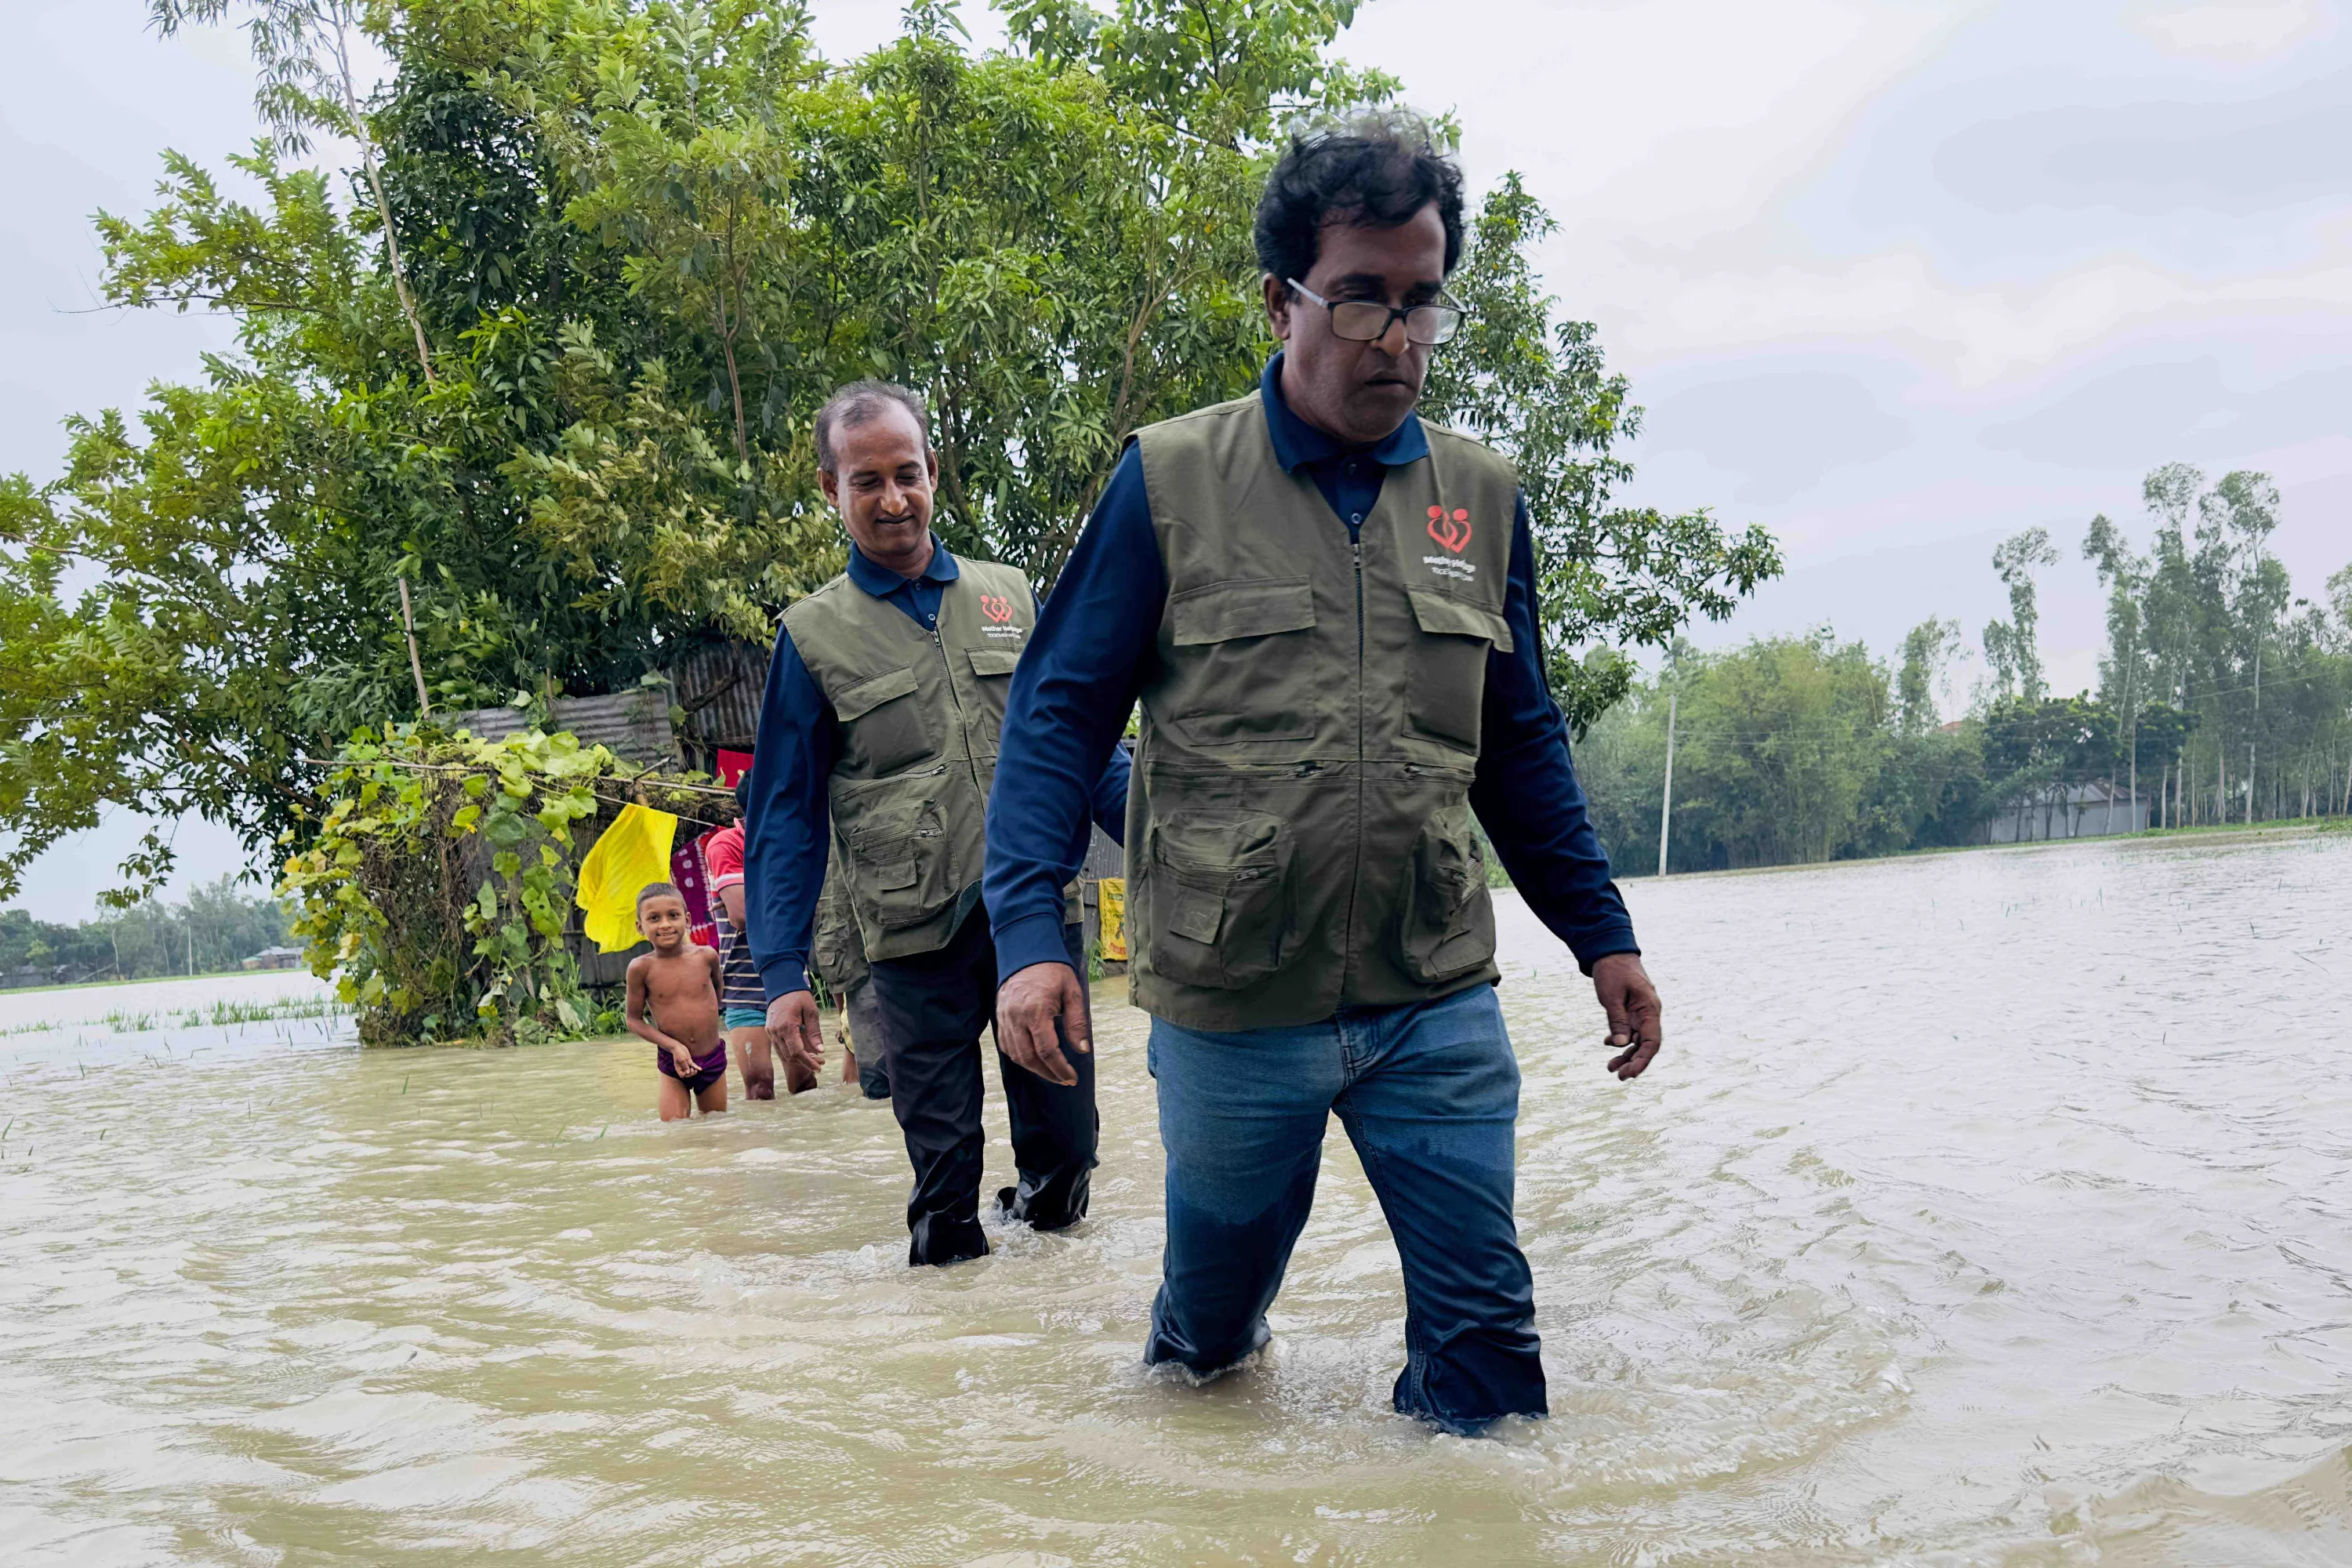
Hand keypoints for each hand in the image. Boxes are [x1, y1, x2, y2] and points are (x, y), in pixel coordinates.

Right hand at [669, 1042, 700, 1077]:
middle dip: (690, 1073)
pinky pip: (693, 1065)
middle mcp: (682, 1067)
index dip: (686, 1074)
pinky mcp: (689, 1061)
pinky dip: (697, 1067)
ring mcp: (686, 1064)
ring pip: (691, 1070)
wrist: (678, 1047)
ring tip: (696, 1070)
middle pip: (687, 1074)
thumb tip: (687, 1073)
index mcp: (678, 1068)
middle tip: (693, 1070)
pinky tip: (700, 1069)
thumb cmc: (678, 1053)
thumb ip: (685, 1066)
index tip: (687, 1071)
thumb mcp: (682, 1060)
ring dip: (694, 1071)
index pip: (682, 1075)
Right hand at [766, 991, 825, 1078]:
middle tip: (820, 1062)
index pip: (797, 1052)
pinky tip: (803, 1050)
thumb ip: (815, 1032)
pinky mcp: (770, 1031)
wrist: (781, 985)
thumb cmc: (799, 996)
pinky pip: (779, 1047)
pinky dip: (790, 1051)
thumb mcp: (811, 1011)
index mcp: (787, 1027)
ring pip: (783, 1054)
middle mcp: (776, 1032)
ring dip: (798, 1058)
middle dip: (805, 1061)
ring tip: (814, 1057)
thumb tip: (820, 1051)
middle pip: (790, 1056)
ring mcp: (771, 1032)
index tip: (820, 1067)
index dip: (808, 1062)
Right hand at [995, 961, 1088, 1086]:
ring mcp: (1005, 1019)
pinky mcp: (999, 1018)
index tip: (1072, 1077)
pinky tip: (1033, 1061)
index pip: (1047, 1050)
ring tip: (1052, 1073)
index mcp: (1036, 1011)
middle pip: (1029, 1057)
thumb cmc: (1052, 971)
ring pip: (1016, 1055)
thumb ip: (1077, 1022)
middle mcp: (1016, 1018)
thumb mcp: (1072, 992)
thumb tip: (1082, 1049)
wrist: (1026, 952)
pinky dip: (1019, 1058)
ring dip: (1034, 1068)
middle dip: (1048, 1073)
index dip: (1060, 1068)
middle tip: (1064, 1080)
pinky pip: (1006, 1046)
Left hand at [1591, 952, 1662, 1080]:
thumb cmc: (1613, 971)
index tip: (1630, 1074)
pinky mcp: (1631, 1010)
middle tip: (1618, 1076)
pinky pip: (1629, 1030)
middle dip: (1633, 1062)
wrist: (1610, 951)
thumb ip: (1617, 1020)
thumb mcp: (1612, 996)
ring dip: (1625, 1054)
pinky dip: (1620, 1040)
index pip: (1652, 1042)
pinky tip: (1607, 1044)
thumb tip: (1620, 1045)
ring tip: (1610, 1067)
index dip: (1643, 1061)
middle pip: (1645, 1045)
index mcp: (1650, 1009)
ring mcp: (1640, 1012)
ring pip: (1637, 1040)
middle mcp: (1648, 1013)